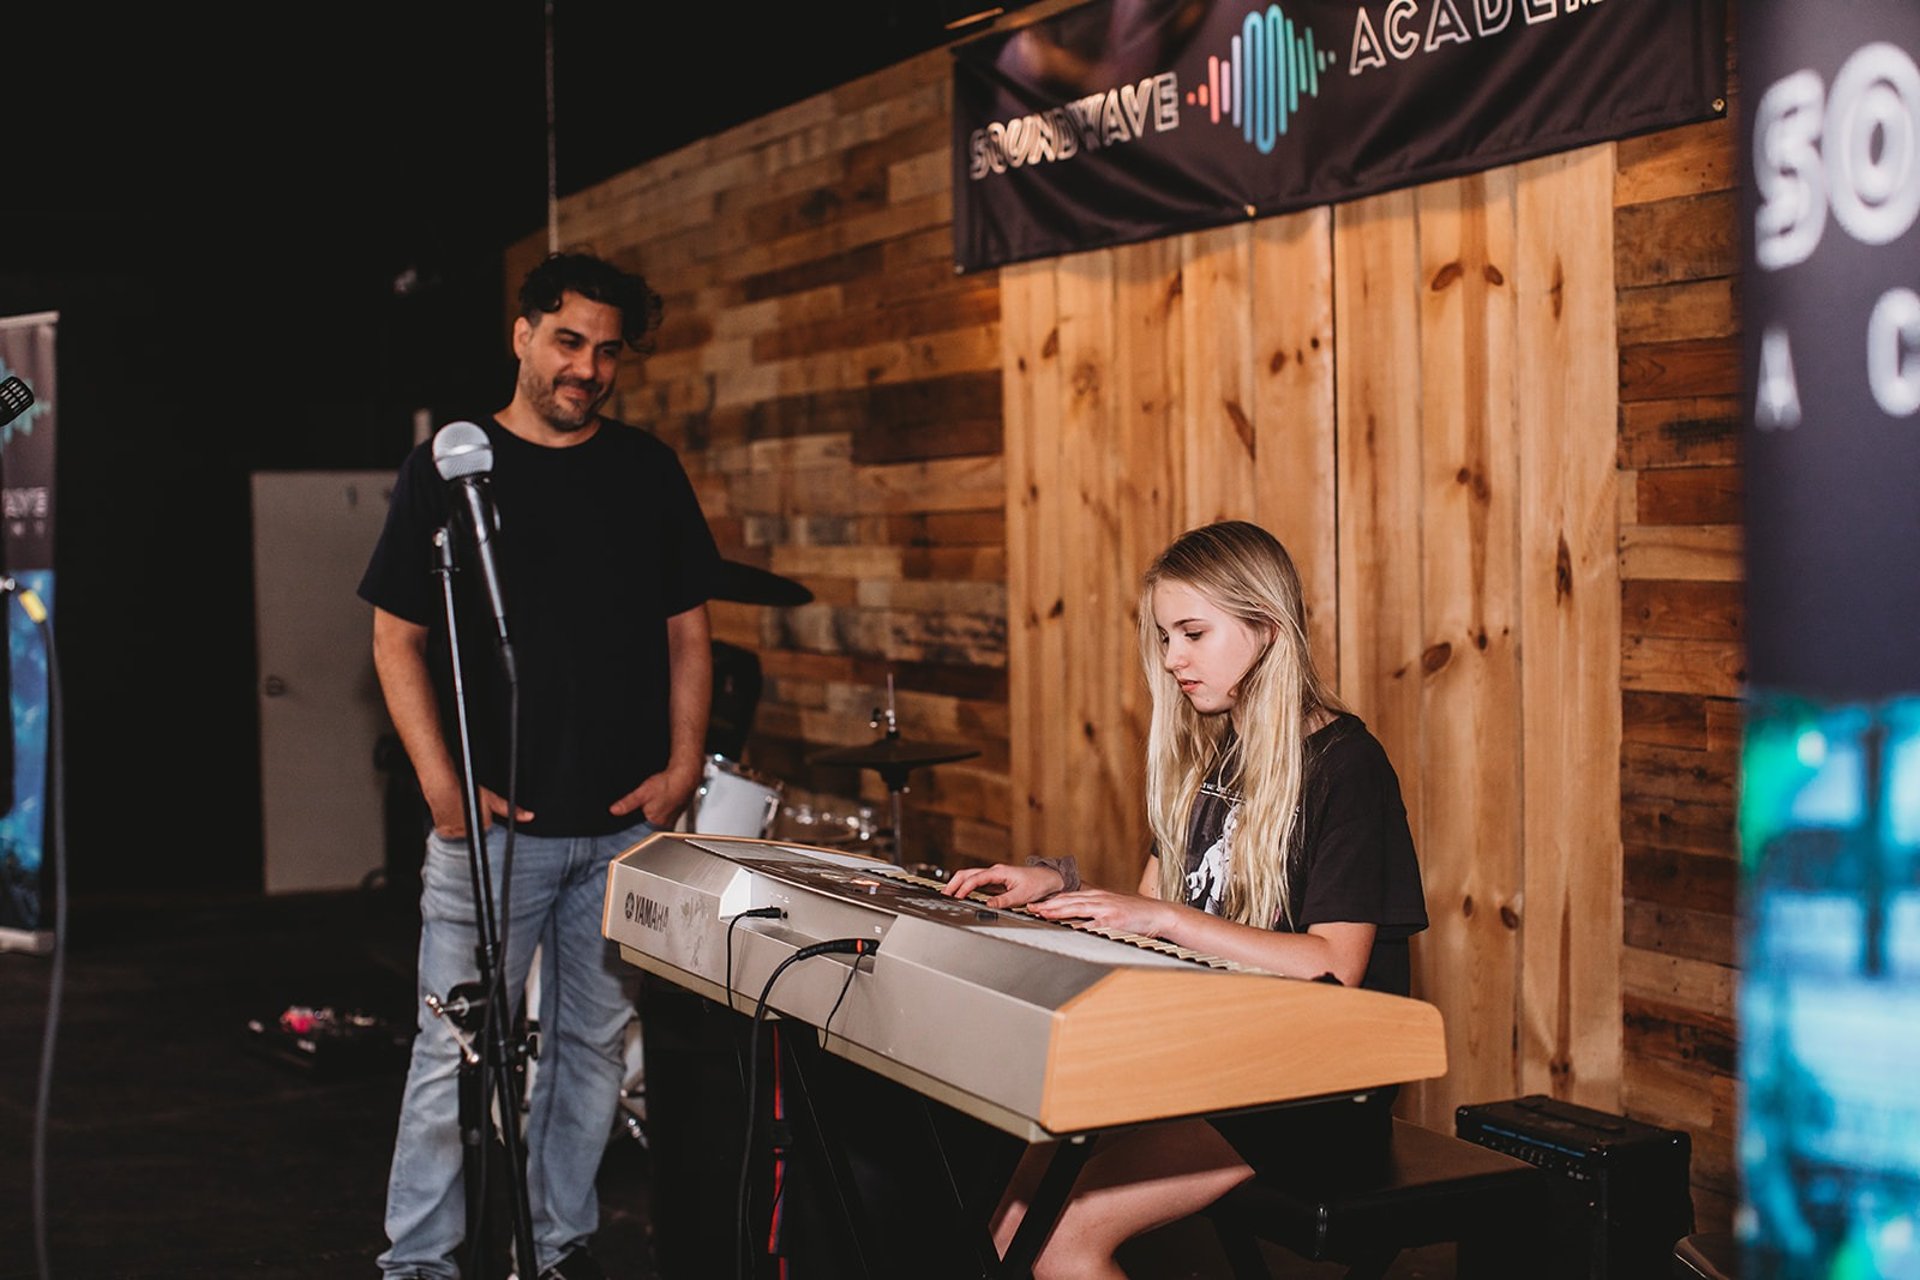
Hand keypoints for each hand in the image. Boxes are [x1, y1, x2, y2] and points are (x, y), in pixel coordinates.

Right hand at [428, 781, 533, 837]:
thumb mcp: (492, 799)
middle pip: (476, 832)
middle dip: (473, 822)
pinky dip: (450, 828)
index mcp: (484, 825)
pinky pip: (450, 835)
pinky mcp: (444, 833)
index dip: (483, 818)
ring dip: (461, 826)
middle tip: (467, 808)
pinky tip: (450, 816)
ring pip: (463, 834)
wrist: (442, 787)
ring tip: (458, 811)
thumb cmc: (467, 791)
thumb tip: (529, 816)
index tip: (477, 809)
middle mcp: (471, 832)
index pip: (487, 827)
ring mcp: (456, 833)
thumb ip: (511, 810)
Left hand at [610, 759, 702, 826]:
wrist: (685, 775)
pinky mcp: (677, 812)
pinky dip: (661, 808)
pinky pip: (664, 814)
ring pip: (657, 820)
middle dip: (644, 818)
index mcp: (656, 823)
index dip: (635, 824)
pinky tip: (661, 800)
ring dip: (654, 812)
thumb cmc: (668, 785)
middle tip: (646, 805)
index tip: (635, 816)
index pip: (641, 831)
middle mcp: (666, 824)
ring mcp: (672, 818)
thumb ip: (627, 803)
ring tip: (655, 801)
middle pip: (649, 826)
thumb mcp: (642, 793)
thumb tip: (614, 810)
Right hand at [941, 862, 1064, 907]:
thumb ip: (1003, 901)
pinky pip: (977, 883)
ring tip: (949, 896)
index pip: (976, 878)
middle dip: (954, 883)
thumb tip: (987, 906)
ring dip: (959, 885)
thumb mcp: (1021, 896)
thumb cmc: (1038, 884)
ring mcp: (995, 876)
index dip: (964, 888)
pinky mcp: (996, 882)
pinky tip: (963, 895)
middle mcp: (994, 872)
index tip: (956, 898)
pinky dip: (967, 887)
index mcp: (999, 872)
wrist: (1050, 879)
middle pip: (967, 874)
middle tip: (944, 895)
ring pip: (971, 877)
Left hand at [1025, 888, 1175, 937]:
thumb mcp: (1111, 909)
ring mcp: (1106, 909)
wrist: (1157, 914)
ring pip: (1077, 907)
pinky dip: (1081, 925)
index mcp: (1097, 897)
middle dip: (1048, 905)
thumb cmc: (1134, 914)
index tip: (1035, 905)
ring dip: (1058, 910)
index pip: (1069, 898)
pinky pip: (1094, 923)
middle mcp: (1099, 900)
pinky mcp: (1114, 920)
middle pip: (1068, 900)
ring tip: (1043, 913)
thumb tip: (1077, 921)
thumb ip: (1094, 913)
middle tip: (1031, 908)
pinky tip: (1070, 928)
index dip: (1051, 901)